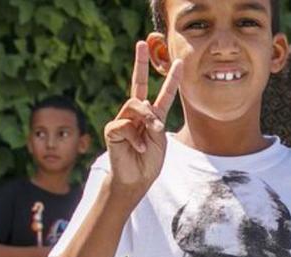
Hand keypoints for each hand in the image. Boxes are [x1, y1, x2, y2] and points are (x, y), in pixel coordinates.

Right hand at [105, 42, 181, 193]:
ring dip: (147, 119)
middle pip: (137, 84)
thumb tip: (143, 105)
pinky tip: (138, 148)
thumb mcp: (159, 140)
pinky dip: (135, 137)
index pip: (163, 95)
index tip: (178, 63)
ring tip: (151, 135)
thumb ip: (154, 121)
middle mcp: (137, 114)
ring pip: (135, 105)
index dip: (171, 80)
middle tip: (142, 43)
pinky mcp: (112, 129)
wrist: (137, 180)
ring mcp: (123, 119)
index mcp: (153, 117)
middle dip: (139, 63)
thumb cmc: (149, 161)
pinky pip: (125, 124)